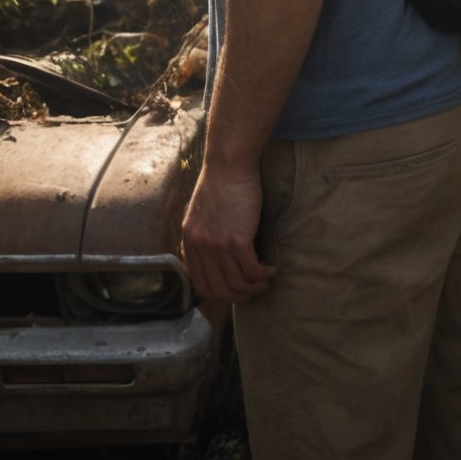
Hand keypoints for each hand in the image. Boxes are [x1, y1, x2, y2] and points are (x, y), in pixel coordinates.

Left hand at [181, 163, 277, 303]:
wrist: (229, 164)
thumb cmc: (220, 183)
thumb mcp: (200, 214)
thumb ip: (202, 237)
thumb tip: (215, 259)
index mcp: (190, 242)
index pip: (200, 285)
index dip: (220, 293)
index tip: (235, 289)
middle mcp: (200, 247)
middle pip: (220, 291)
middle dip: (240, 297)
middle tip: (254, 289)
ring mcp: (217, 246)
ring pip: (238, 284)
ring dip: (256, 287)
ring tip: (266, 279)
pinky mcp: (237, 240)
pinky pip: (253, 271)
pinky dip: (264, 274)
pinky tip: (271, 268)